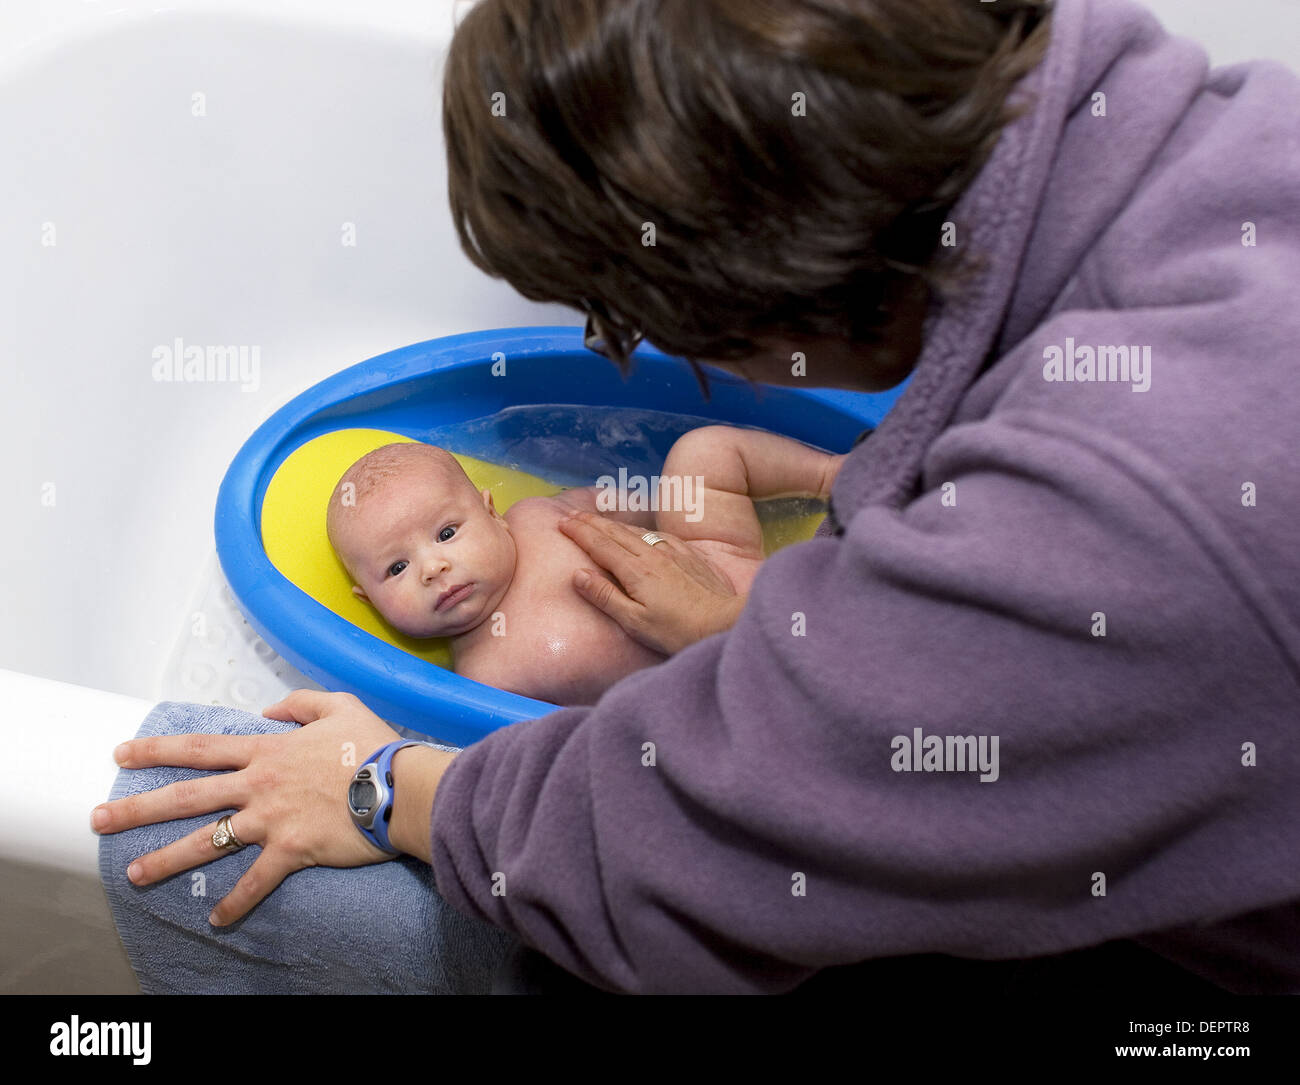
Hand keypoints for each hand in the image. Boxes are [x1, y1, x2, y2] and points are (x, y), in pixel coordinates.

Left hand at [91, 691, 403, 925]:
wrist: (400, 786)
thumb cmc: (375, 746)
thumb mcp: (340, 705)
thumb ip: (300, 702)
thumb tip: (269, 710)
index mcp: (267, 750)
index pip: (201, 749)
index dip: (157, 749)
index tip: (121, 754)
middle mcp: (259, 785)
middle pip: (186, 796)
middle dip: (137, 807)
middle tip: (98, 819)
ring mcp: (271, 819)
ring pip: (207, 841)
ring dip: (167, 859)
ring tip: (133, 874)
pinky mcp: (291, 851)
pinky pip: (256, 881)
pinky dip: (236, 902)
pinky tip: (217, 920)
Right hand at [557, 510, 745, 655]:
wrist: (723, 622)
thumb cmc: (677, 630)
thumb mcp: (635, 622)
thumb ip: (605, 597)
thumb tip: (578, 574)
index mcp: (635, 571)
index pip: (600, 545)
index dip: (579, 533)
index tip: (562, 524)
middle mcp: (652, 555)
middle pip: (615, 533)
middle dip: (591, 523)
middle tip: (572, 516)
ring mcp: (673, 553)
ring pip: (637, 531)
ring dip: (613, 524)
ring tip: (598, 520)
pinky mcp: (690, 556)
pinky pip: (660, 535)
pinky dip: (642, 530)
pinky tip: (642, 532)